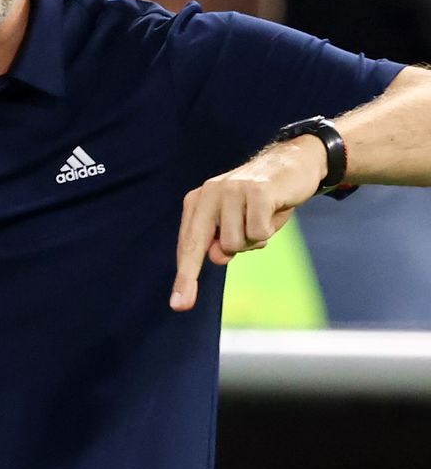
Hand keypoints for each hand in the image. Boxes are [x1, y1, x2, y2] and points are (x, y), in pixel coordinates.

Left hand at [170, 136, 325, 310]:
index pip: (188, 244)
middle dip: (187, 277)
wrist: (292, 163)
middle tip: (181, 304)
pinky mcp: (256, 191)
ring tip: (262, 220)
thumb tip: (216, 256)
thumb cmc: (261, 201)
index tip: (178, 305)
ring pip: (236, 243)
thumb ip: (223, 241)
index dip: (183, 276)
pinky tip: (275, 211)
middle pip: (199, 245)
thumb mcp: (239, 223)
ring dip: (255, 240)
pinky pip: (258, 232)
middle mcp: (209, 194)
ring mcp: (231, 191)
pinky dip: (271, 230)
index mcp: (198, 202)